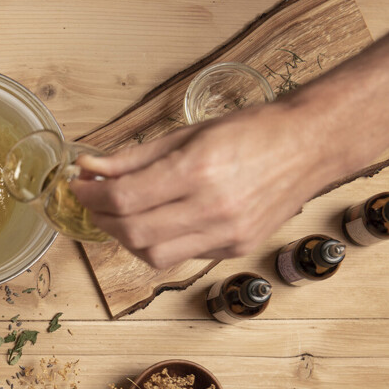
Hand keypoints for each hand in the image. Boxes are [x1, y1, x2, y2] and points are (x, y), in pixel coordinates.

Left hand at [70, 101, 338, 268]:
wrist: (311, 145)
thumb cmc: (252, 131)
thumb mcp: (187, 132)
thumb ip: (134, 157)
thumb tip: (91, 168)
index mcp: (198, 170)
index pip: (124, 198)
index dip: (90, 196)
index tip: (78, 188)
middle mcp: (212, 208)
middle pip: (132, 232)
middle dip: (101, 220)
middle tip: (92, 204)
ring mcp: (226, 234)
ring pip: (152, 255)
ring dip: (126, 238)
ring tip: (121, 217)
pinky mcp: (234, 250)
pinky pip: (180, 256)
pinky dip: (158, 243)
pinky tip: (156, 223)